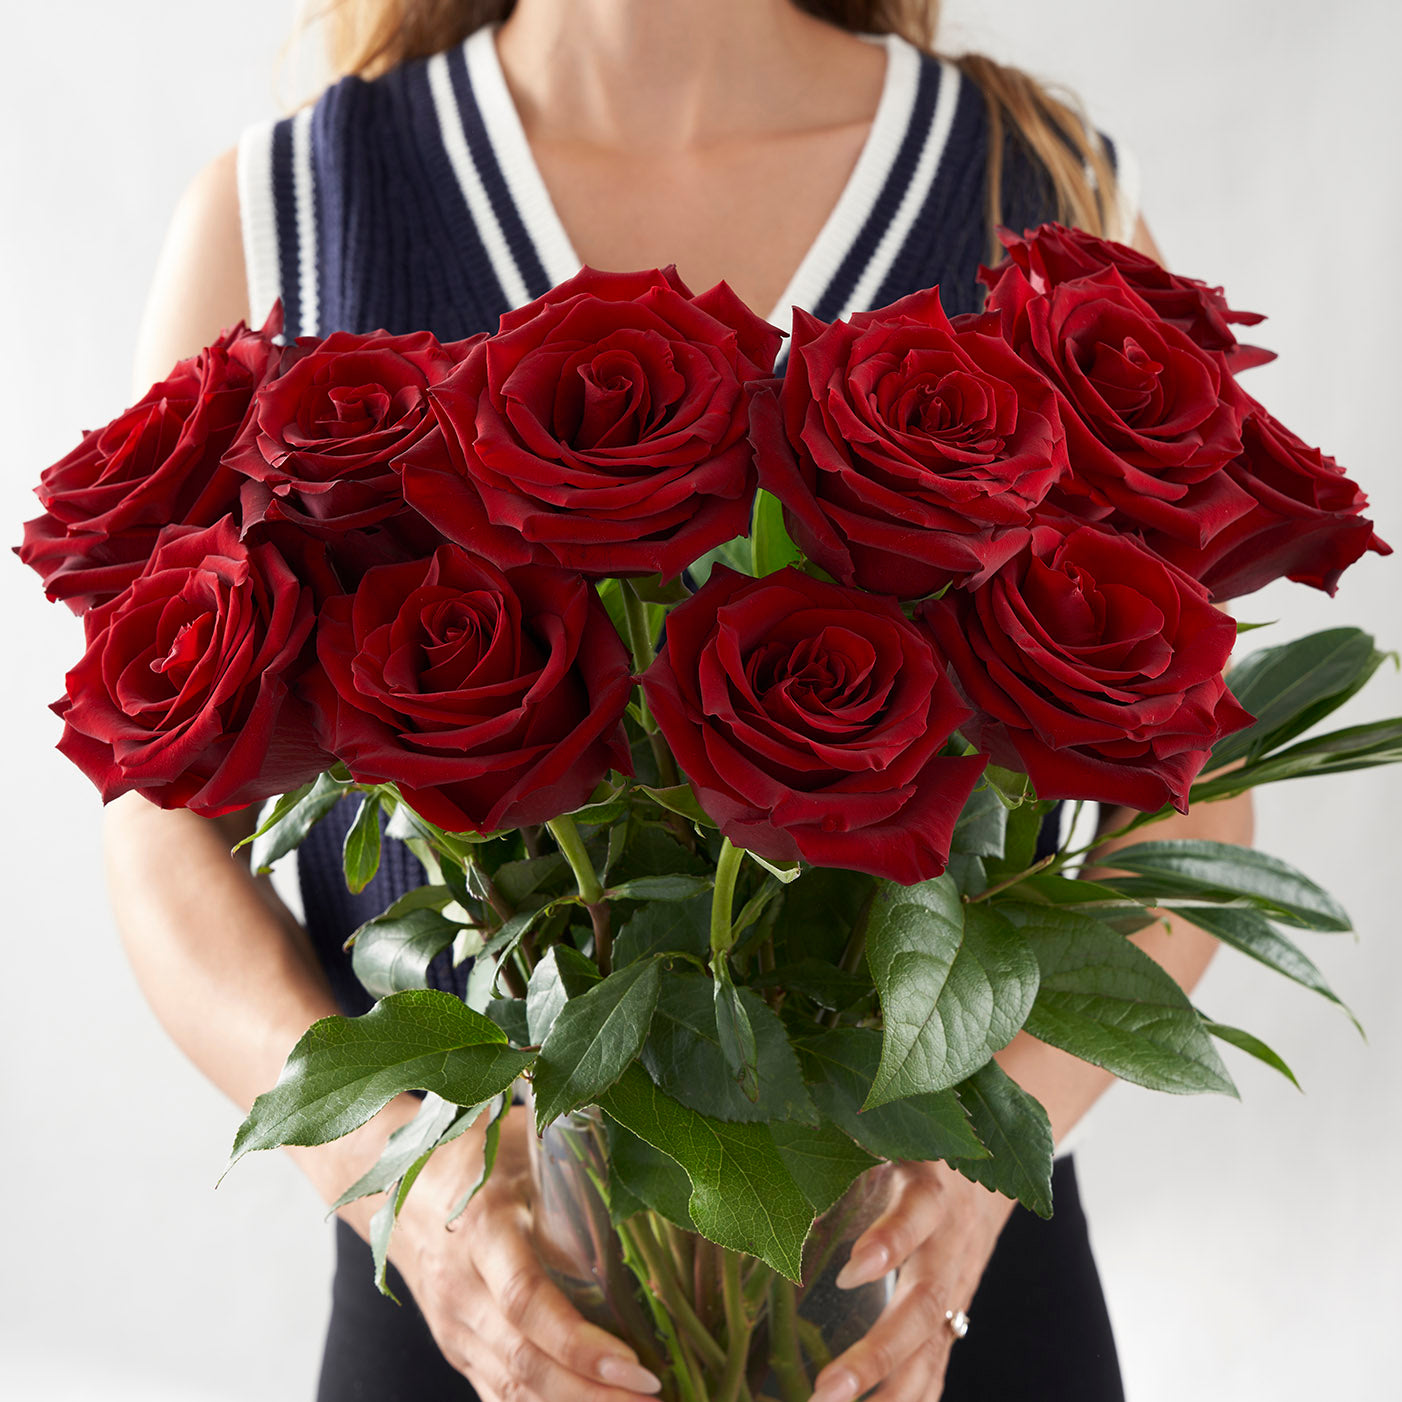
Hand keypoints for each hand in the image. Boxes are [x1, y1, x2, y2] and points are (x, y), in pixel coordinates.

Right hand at [390, 1101, 663, 1401]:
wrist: (405, 1186)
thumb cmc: (479, 1157)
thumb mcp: (526, 1152)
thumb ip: (576, 1182)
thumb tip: (645, 1206)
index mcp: (483, 1230)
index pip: (526, 1300)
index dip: (577, 1340)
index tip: (633, 1362)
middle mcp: (462, 1288)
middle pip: (523, 1360)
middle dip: (590, 1391)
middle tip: (653, 1397)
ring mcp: (455, 1328)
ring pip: (512, 1388)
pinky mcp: (458, 1349)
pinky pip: (499, 1395)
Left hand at [809, 1160, 1013, 1401]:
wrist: (985, 1176)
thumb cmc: (914, 1152)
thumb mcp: (885, 1139)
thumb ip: (843, 1151)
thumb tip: (781, 1166)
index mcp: (929, 1190)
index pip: (917, 1216)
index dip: (892, 1242)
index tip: (851, 1272)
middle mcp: (948, 1245)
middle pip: (924, 1304)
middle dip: (879, 1351)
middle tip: (827, 1390)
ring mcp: (956, 1288)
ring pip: (932, 1347)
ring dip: (889, 1392)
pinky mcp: (954, 1317)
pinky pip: (937, 1366)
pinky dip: (913, 1401)